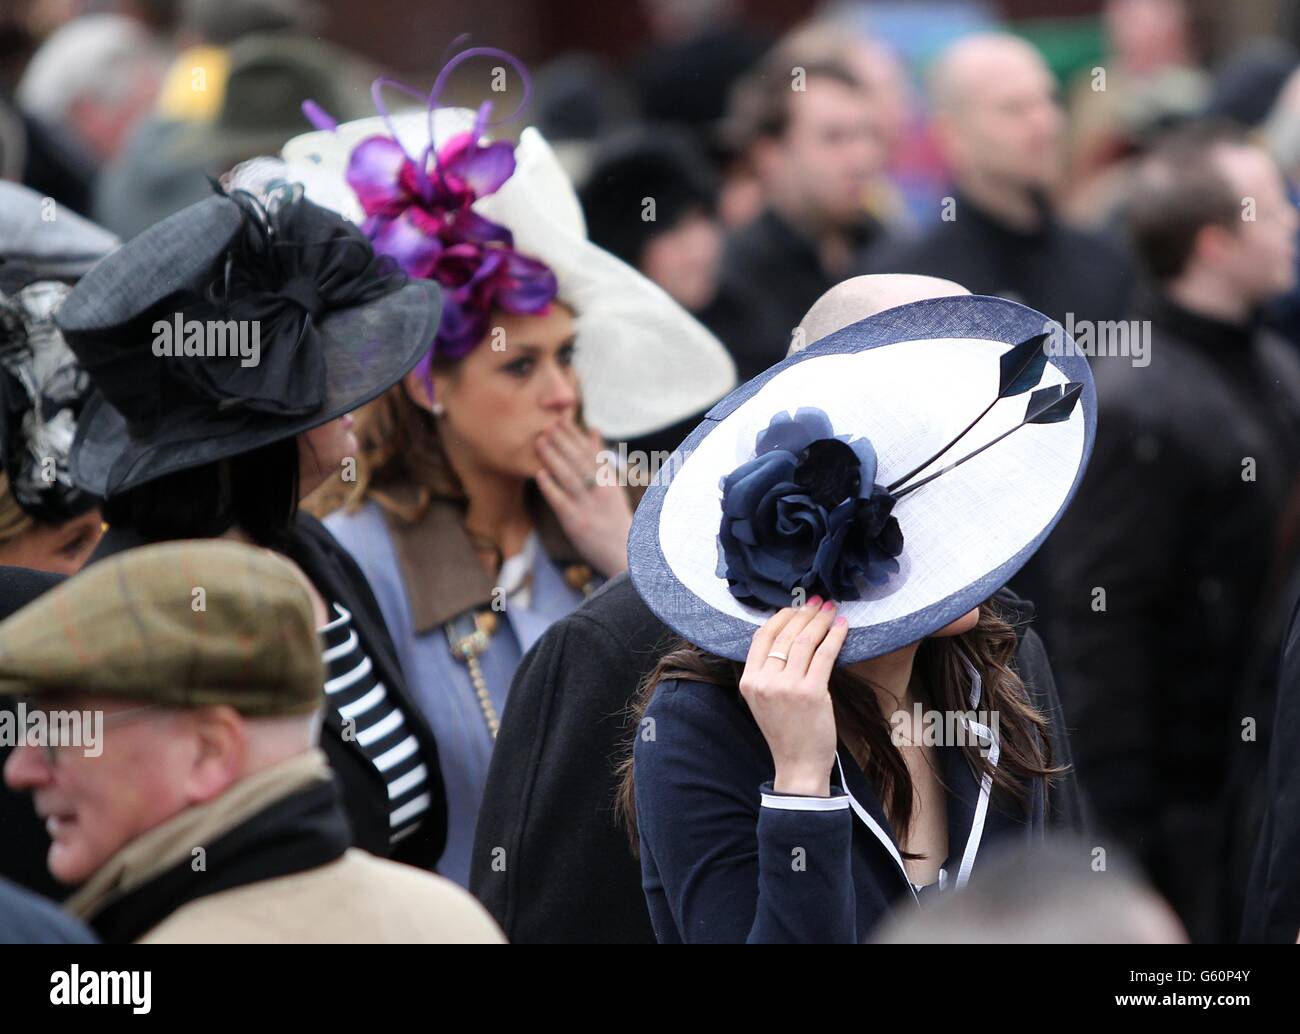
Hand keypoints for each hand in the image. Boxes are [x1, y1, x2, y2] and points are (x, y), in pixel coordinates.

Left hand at [535, 418, 632, 578]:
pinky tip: (539, 474)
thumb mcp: (611, 484)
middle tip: (546, 425)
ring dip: (553, 458)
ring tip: (539, 442)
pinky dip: (550, 487)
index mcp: (609, 480)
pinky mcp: (577, 523)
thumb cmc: (614, 516)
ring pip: (568, 477)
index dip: (574, 435)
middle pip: (578, 461)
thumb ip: (599, 457)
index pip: (590, 452)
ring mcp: (588, 506)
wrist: (624, 553)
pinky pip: (561, 502)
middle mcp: (600, 490)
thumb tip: (593, 429)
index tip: (560, 419)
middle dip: (561, 441)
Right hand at [740, 598, 847, 796]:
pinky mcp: (811, 692)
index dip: (780, 617)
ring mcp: (787, 687)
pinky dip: (835, 637)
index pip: (761, 637)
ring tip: (832, 610)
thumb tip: (789, 636)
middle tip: (819, 602)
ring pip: (805, 641)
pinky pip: (825, 655)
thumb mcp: (764, 700)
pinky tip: (843, 627)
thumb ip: (769, 672)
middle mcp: (764, 681)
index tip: (796, 607)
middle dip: (805, 614)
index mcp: (749, 681)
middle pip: (785, 635)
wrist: (798, 765)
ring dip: (821, 621)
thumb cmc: (786, 732)